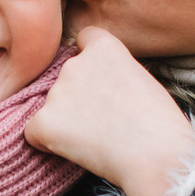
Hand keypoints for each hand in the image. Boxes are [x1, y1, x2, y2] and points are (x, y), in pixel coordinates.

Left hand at [24, 27, 194, 195]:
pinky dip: (47, 142)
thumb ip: (114, 71)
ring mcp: (56, 92)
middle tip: (104, 120)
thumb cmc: (160, 124)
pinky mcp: (43, 122)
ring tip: (98, 138)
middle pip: (67, 76)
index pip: (84, 40)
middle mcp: (74, 64)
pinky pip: (34, 132)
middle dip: (78, 95)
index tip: (101, 81)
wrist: (156, 155)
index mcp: (103, 47)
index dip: (91, 62)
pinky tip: (75, 150)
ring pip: (52, 105)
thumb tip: (98, 86)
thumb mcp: (142, 79)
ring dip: (66, 119)